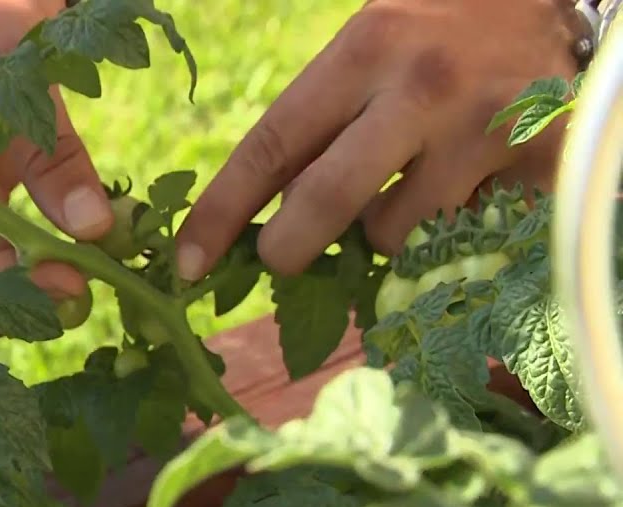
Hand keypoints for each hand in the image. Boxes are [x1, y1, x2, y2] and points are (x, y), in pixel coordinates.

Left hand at [174, 0, 585, 279]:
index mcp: (365, 50)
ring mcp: (483, 130)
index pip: (272, 145)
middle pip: (327, 203)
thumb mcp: (367, 44)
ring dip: (382, 229)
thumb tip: (260, 214)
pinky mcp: (534, 165)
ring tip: (409, 180)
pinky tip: (463, 181)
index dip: (222, 213)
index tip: (187, 262)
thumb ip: (319, 118)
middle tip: (282, 255)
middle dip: (289, 247)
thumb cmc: (435, 29)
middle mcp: (422, 89)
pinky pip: (457, 236)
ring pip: (394, 232)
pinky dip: (443, 226)